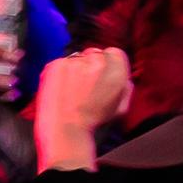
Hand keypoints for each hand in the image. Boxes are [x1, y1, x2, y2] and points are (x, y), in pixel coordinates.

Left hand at [27, 46, 130, 173]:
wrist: (67, 130)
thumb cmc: (93, 123)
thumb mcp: (120, 107)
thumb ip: (124, 86)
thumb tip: (124, 76)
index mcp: (117, 71)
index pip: (114, 52)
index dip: (106, 65)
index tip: (99, 76)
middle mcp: (98, 61)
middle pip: (94, 53)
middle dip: (89, 65)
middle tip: (83, 86)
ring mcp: (76, 61)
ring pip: (76, 58)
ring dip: (73, 70)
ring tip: (71, 91)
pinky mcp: (58, 64)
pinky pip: (60, 63)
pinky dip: (58, 73)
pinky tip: (60, 90)